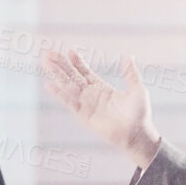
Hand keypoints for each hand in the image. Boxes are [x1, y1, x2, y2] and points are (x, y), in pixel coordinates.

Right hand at [43, 48, 160, 168]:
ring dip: (57, 75)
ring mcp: (87, 105)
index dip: (78, 62)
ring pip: (68, 86)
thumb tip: (129, 56)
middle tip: (49, 53)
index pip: (86, 72)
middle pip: (73, 77)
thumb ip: (130, 73)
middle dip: (61, 65)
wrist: (138, 134)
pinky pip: (70, 102)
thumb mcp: (137, 89)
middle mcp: (92, 96)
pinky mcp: (84, 116)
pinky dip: (60, 94)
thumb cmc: (139, 114)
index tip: (70, 50)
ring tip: (46, 62)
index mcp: (102, 88)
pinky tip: (50, 85)